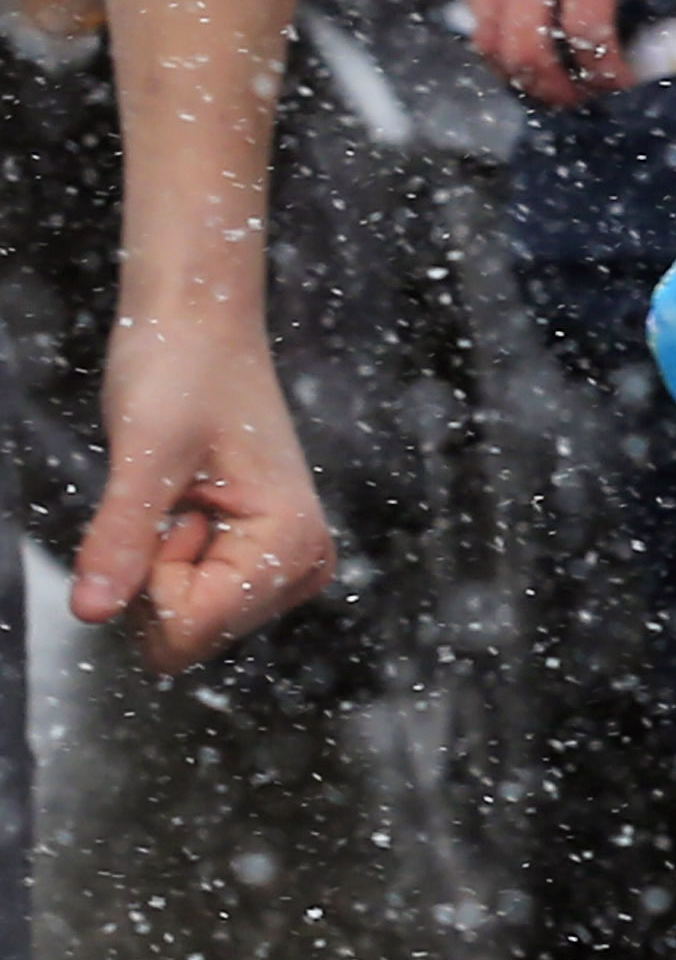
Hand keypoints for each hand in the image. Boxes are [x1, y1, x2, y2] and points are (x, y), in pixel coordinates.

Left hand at [74, 300, 335, 671]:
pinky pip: (191, 600)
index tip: (172, 507)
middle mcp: (301, 562)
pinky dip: (168, 560)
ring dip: (161, 567)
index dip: (152, 578)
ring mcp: (282, 561)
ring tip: (181, 494)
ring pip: (186, 623)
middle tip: (174, 499)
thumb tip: (90, 613)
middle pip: (191, 635)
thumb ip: (121, 536)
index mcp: (292, 541)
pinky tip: (187, 504)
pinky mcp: (257, 555)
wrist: (200, 324)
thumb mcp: (144, 450)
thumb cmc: (184, 367)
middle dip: (158, 576)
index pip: (192, 628)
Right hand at [458, 0, 675, 104]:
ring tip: (554, 73)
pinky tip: (525, 28)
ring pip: (486, 31)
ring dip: (517, 67)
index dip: (603, 69)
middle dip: (553, 87)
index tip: (626, 78)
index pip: (584, 25)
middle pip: (522, 45)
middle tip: (585, 94)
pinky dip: (492, 28)